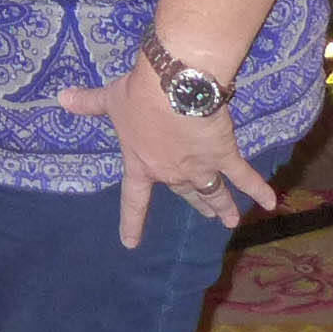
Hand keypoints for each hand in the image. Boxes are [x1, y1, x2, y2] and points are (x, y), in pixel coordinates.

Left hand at [57, 68, 273, 246]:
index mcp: (142, 165)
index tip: (130, 244)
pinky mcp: (224, 156)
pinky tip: (271, 203)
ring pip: (212, 192)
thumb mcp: (110, 100)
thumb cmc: (139, 96)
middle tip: (210, 217)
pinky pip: (243, 176)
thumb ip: (89, 103)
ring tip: (231, 219)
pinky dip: (258, 189)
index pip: (134, 200)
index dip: (132, 222)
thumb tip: (61, 98)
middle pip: (184, 194)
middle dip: (197, 205)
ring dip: (222, 205)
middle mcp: (171, 174)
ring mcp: (199, 168)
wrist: (174, 88)